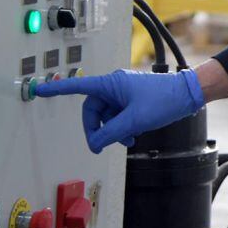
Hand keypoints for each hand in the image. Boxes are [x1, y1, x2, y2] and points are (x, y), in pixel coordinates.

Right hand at [36, 69, 205, 153]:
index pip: (78, 87)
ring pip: (107, 116)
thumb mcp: (134, 120)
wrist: (188, 95)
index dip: (57, 89)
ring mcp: (124, 93)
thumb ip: (111, 133)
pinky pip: (118, 116)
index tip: (39, 89)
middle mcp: (115, 86)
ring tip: (128, 139)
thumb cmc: (165, 99)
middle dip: (97, 129)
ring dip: (113, 131)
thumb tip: (95, 143)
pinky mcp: (133, 100)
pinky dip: (122, 128)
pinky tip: (132, 136)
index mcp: (111, 83)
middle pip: (93, 111)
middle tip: (103, 144)